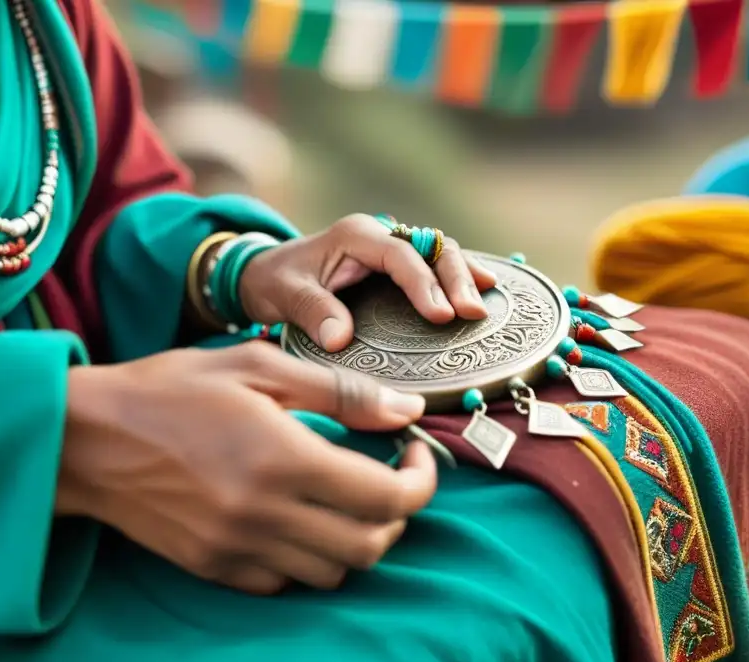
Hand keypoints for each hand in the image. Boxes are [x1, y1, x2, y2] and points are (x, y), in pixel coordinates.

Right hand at [57, 343, 436, 593]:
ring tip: (342, 497)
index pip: (389, 498)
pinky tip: (294, 520)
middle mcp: (265, 515)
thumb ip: (340, 392)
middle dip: (395, 515)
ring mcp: (238, 549)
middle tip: (386, 476)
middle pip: (370, 545)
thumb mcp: (256, 367)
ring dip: (355, 539)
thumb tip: (407, 410)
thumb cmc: (169, 389)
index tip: (415, 452)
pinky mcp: (214, 568)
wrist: (84, 438)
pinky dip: (307, 559)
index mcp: (283, 459)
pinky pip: (285, 584)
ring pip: (333, 572)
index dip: (421, 480)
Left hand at [238, 214, 496, 351]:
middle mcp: (378, 236)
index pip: (399, 255)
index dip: (423, 284)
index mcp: (355, 236)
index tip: (440, 315)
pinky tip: (483, 290)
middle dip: (456, 278)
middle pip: (431, 247)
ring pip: (439, 253)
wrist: (264, 274)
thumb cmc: (274, 282)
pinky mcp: (395, 266)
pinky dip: (457, 277)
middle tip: (473, 313)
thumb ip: (312, 312)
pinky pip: (433, 266)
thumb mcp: (284, 295)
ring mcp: (389, 248)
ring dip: (464, 276)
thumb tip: (340, 338)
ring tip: (484, 305)